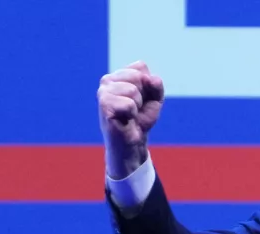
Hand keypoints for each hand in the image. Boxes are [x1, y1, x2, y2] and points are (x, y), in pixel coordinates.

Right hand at [97, 61, 164, 178]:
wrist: (133, 141)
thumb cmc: (141, 118)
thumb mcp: (155, 99)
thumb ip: (156, 85)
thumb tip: (151, 78)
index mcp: (118, 75)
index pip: (140, 67)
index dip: (149, 85)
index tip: (143, 99)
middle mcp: (107, 80)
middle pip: (138, 77)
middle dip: (144, 95)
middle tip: (136, 108)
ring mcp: (103, 91)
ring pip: (133, 90)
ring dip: (137, 105)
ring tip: (130, 114)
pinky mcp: (103, 105)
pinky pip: (128, 104)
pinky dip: (132, 113)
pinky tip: (124, 119)